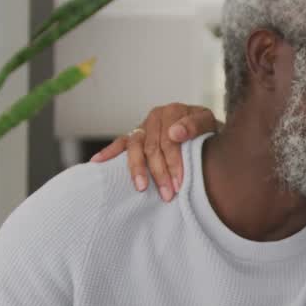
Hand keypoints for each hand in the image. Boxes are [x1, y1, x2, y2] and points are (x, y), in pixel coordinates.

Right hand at [88, 103, 220, 200]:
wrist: (206, 131)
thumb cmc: (207, 131)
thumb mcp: (208, 124)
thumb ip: (194, 125)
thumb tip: (174, 133)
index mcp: (172, 111)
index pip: (169, 140)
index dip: (174, 163)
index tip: (179, 183)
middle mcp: (155, 117)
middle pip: (152, 147)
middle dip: (159, 172)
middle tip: (168, 194)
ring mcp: (143, 126)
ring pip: (135, 147)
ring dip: (137, 169)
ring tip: (141, 187)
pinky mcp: (135, 136)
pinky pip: (119, 143)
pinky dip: (108, 152)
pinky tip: (96, 162)